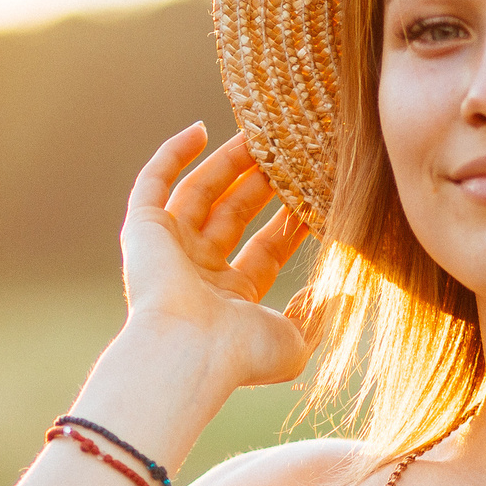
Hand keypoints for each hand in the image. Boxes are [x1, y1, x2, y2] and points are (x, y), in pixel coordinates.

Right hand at [121, 123, 313, 389]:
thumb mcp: (295, 342)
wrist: (187, 352)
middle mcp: (198, 271)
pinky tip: (199, 130)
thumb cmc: (241, 355)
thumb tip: (343, 293)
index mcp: (231, 297)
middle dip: (261, 183)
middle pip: (233, 214)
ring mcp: (169, 249)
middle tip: (290, 152)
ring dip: (226, 163)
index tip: (316, 190)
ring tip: (259, 134)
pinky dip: (172, 154)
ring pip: (199, 192)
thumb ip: (319, 316)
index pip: (266, 248)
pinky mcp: (142, 230)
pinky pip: (154, 182)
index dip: (290, 219)